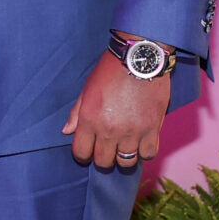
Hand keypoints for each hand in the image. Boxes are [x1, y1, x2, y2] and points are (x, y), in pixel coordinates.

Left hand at [64, 51, 169, 170]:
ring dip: (124, 157)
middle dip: (103, 159)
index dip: (83, 156)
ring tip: (126, 147)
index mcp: (89, 120)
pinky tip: (142, 143)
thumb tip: (67, 131)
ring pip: (126, 161)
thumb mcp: (87, 88)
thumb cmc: (110, 70)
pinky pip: (148, 153)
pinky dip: (145, 151)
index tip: (88, 152)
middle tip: (108, 149)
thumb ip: (76, 113)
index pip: (81, 153)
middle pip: (103, 161)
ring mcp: (132, 131)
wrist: (139, 58)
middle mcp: (108, 130)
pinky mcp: (152, 128)